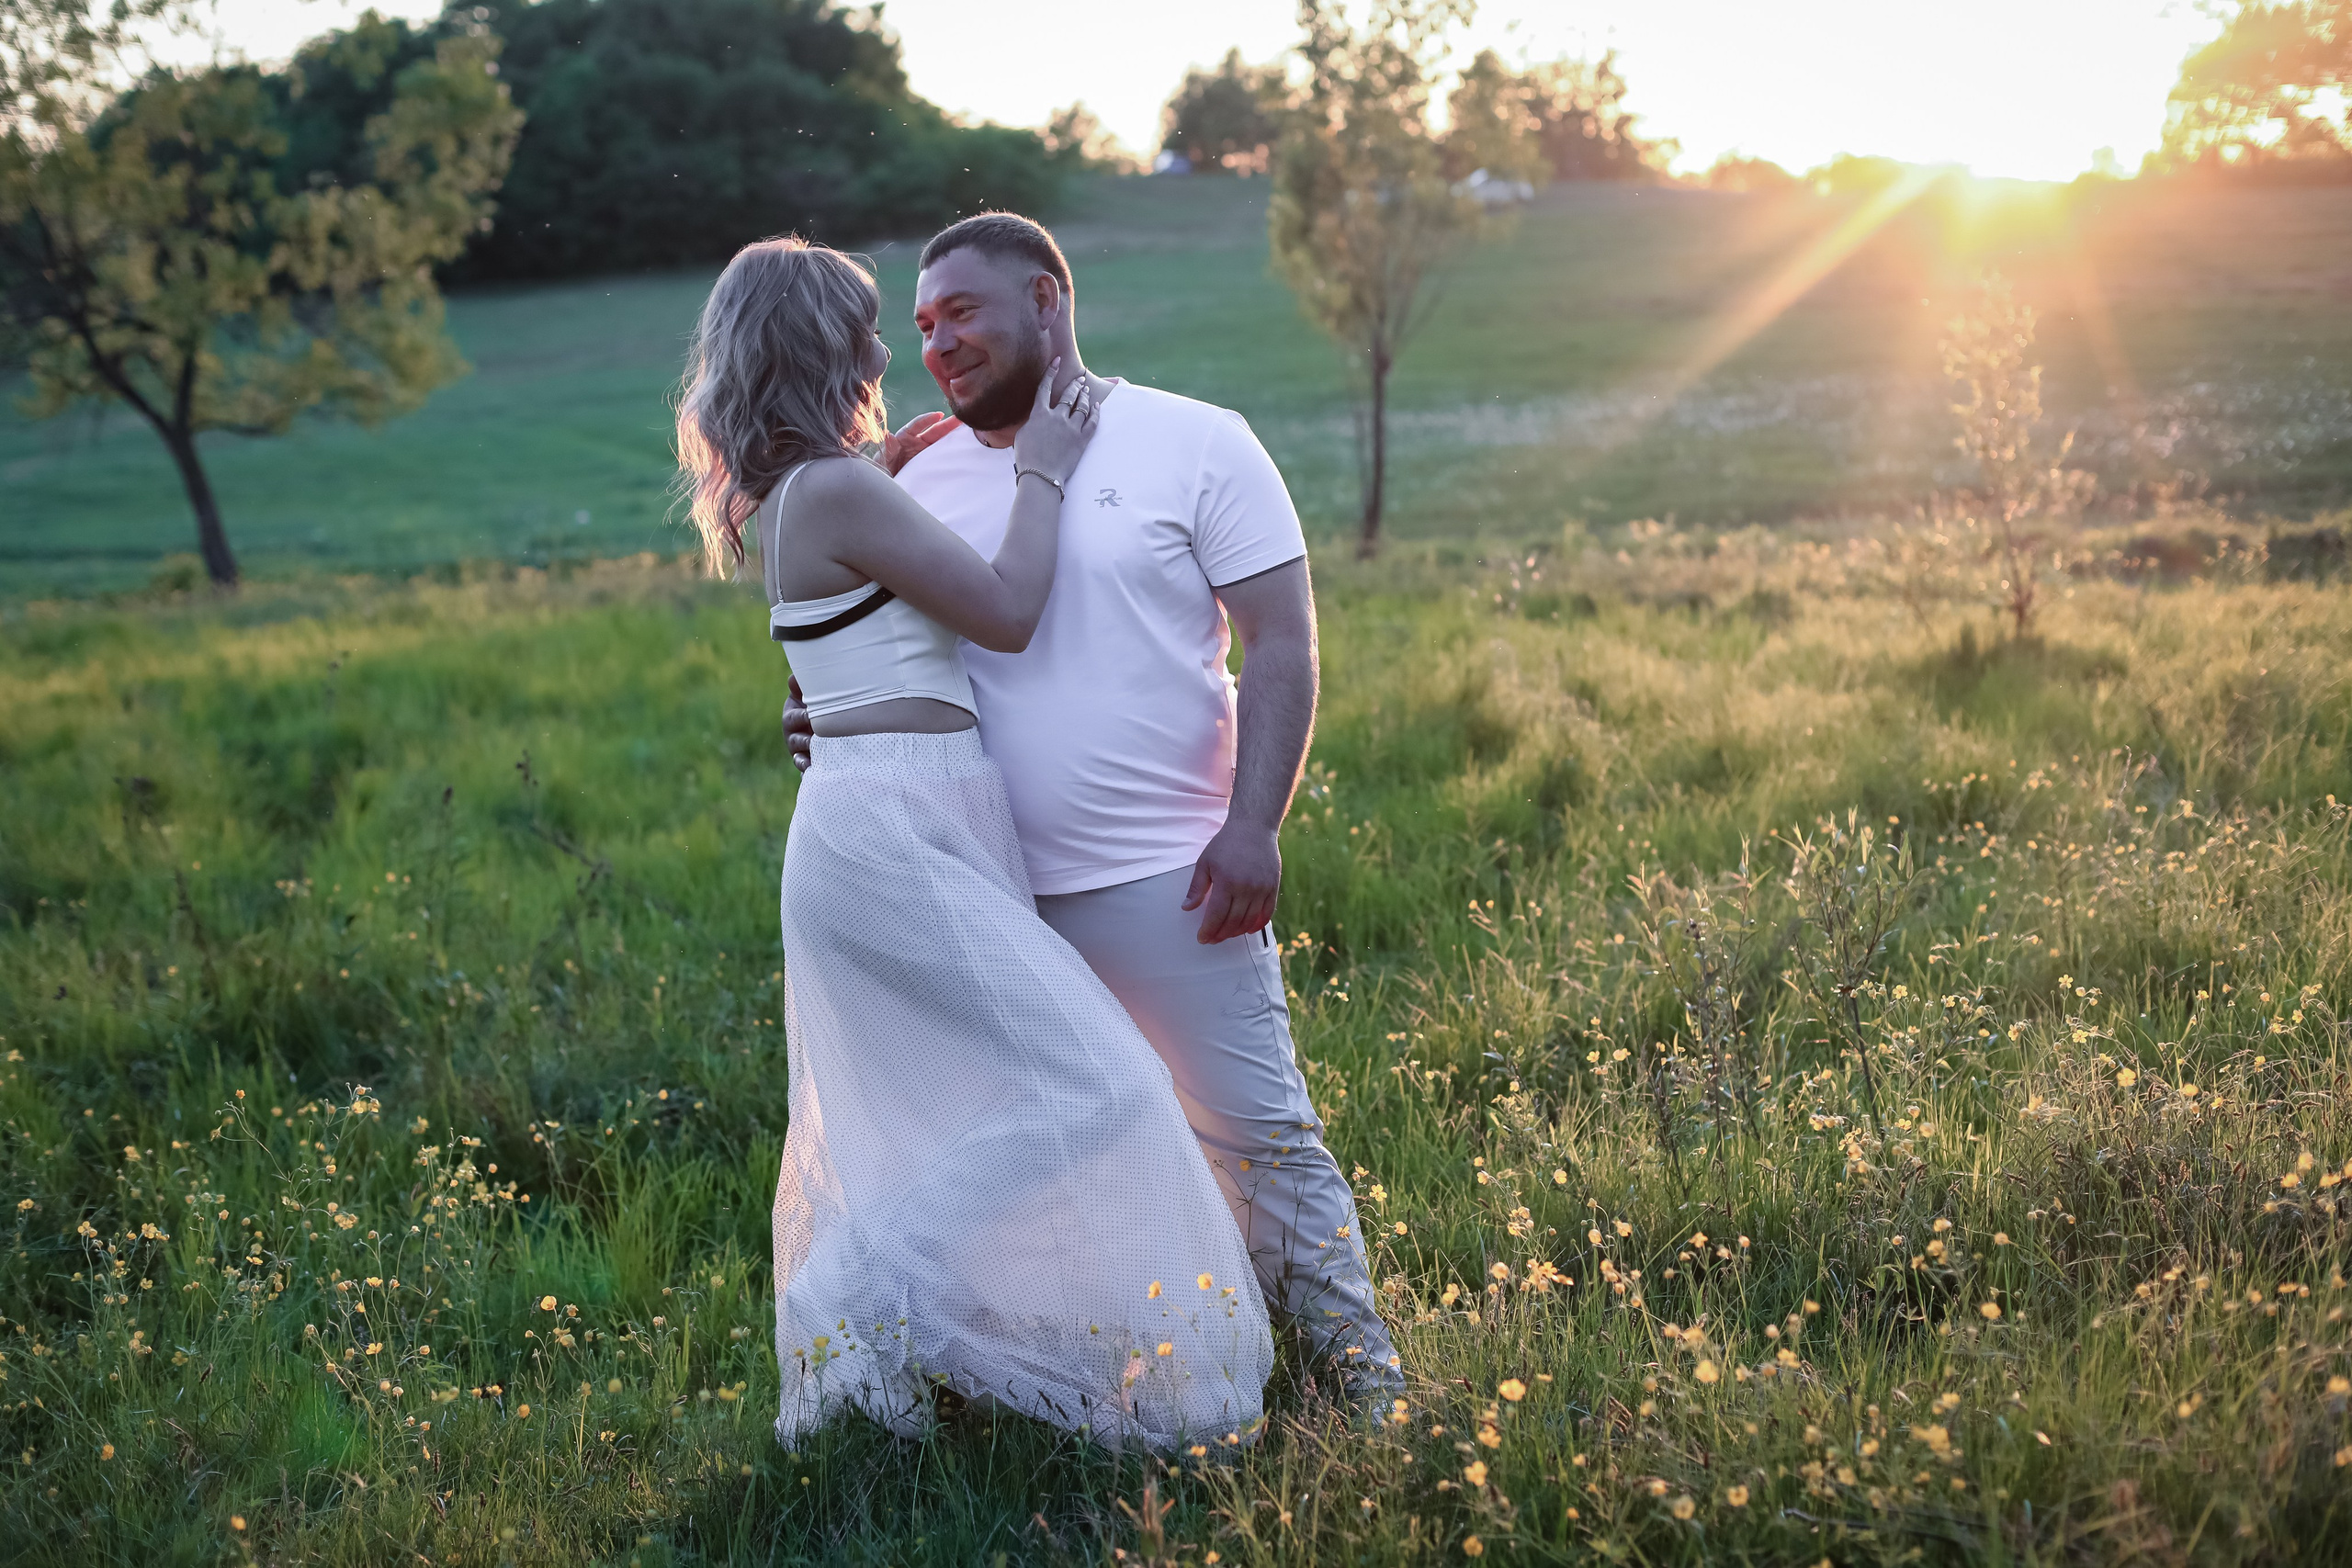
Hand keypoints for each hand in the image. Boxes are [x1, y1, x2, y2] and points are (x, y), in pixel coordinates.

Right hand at [782, 676, 812, 772]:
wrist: (825, 724)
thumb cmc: (814, 706)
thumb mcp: (807, 696)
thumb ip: (800, 687)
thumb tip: (793, 677)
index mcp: (792, 718)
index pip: (793, 718)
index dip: (801, 717)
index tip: (810, 715)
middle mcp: (793, 736)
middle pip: (795, 740)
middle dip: (804, 741)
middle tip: (814, 740)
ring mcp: (799, 751)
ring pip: (799, 757)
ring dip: (805, 758)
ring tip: (812, 761)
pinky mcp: (807, 763)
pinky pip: (804, 769)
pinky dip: (807, 772)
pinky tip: (812, 773)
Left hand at [880, 410, 960, 476]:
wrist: (888, 491)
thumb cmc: (882, 472)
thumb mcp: (882, 461)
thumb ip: (887, 449)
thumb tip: (888, 435)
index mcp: (904, 438)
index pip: (917, 425)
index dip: (928, 419)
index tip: (939, 415)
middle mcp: (916, 443)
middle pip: (934, 431)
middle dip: (947, 424)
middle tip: (961, 419)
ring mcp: (925, 453)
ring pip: (940, 442)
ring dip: (953, 436)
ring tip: (967, 431)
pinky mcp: (930, 464)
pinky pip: (942, 456)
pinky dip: (951, 451)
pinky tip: (963, 449)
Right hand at [1011, 358, 1097, 485]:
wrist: (1041, 476)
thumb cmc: (1027, 458)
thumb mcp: (1022, 435)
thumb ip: (1032, 421)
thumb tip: (1037, 416)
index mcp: (1040, 414)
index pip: (1045, 387)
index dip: (1051, 372)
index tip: (1057, 361)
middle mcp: (1057, 417)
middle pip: (1068, 394)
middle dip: (1075, 384)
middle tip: (1080, 378)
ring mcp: (1071, 428)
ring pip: (1082, 406)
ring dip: (1085, 396)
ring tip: (1086, 390)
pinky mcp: (1082, 440)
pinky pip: (1093, 422)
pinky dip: (1096, 412)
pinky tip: (1097, 406)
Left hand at [1182, 819, 1280, 943]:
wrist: (1253, 827)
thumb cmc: (1226, 843)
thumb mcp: (1205, 862)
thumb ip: (1197, 887)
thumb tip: (1186, 908)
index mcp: (1226, 882)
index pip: (1216, 916)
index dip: (1208, 930)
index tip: (1202, 938)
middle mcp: (1246, 888)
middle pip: (1233, 922)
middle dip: (1220, 934)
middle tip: (1212, 939)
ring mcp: (1261, 889)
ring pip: (1249, 921)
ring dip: (1237, 932)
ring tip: (1227, 934)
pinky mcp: (1273, 887)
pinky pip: (1267, 913)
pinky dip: (1258, 924)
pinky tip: (1249, 929)